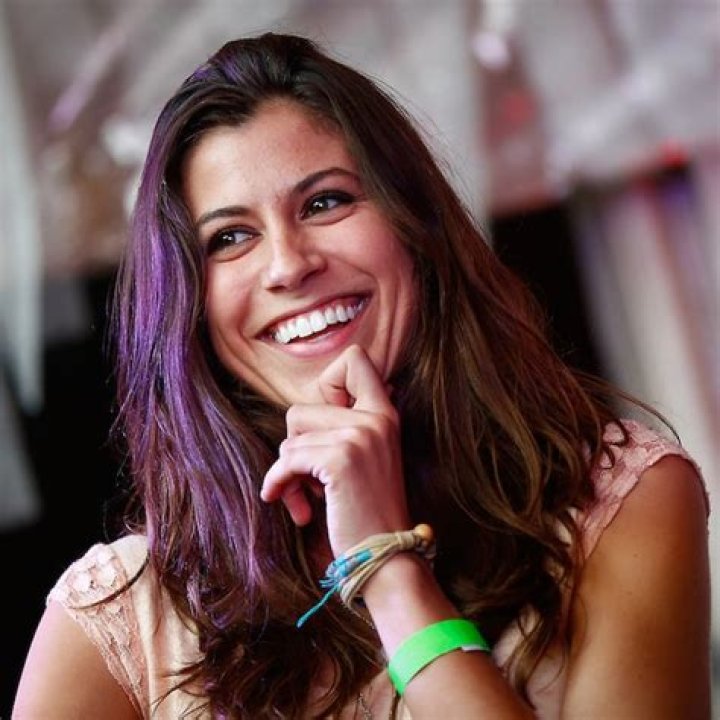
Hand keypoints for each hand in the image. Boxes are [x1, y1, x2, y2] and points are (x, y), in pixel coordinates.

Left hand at [261, 345, 410, 556]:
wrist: (385, 555)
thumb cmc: (366, 509)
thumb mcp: (368, 456)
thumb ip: (349, 423)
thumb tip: (317, 399)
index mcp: (385, 412)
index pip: (353, 359)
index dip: (326, 385)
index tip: (325, 423)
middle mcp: (377, 417)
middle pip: (302, 407)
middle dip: (295, 445)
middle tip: (306, 476)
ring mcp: (360, 436)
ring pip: (291, 435)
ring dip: (287, 470)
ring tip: (305, 495)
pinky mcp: (341, 459)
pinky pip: (287, 460)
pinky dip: (278, 482)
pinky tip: (285, 502)